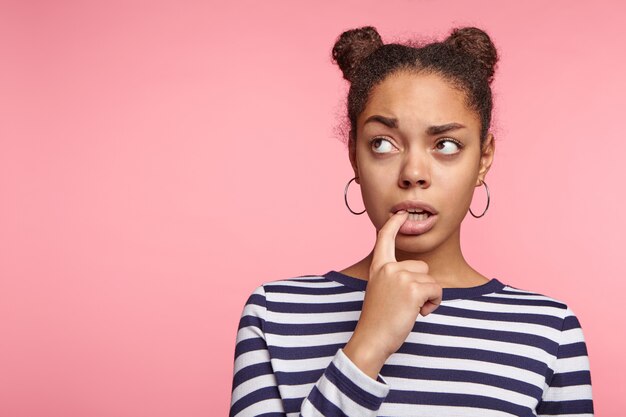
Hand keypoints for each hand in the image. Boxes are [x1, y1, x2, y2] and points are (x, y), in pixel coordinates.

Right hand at [343, 210, 442, 378]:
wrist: (372, 338)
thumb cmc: (378, 320)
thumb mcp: (380, 291)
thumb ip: (393, 278)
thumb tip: (418, 276)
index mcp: (378, 267)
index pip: (385, 239)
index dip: (394, 225)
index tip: (400, 214)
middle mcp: (388, 268)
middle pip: (421, 267)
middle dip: (421, 286)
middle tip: (405, 304)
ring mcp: (400, 277)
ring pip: (430, 280)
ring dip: (427, 297)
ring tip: (410, 310)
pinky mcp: (413, 289)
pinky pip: (436, 290)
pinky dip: (433, 304)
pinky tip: (419, 313)